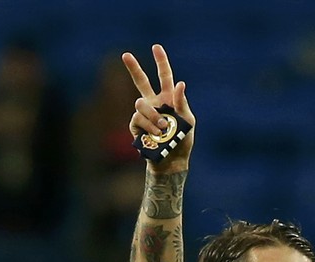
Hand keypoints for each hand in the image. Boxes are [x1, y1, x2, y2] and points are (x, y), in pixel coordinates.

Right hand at [122, 43, 194, 170]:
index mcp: (168, 99)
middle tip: (126, 55)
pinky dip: (149, 126)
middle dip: (134, 68)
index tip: (156, 47)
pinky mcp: (136, 126)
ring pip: (140, 104)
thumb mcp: (188, 121)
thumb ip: (182, 102)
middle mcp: (154, 103)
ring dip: (153, 115)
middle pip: (141, 82)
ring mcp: (144, 114)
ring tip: (163, 127)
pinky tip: (156, 135)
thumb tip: (180, 83)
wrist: (172, 160)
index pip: (164, 77)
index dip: (161, 62)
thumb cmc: (182, 140)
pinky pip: (138, 119)